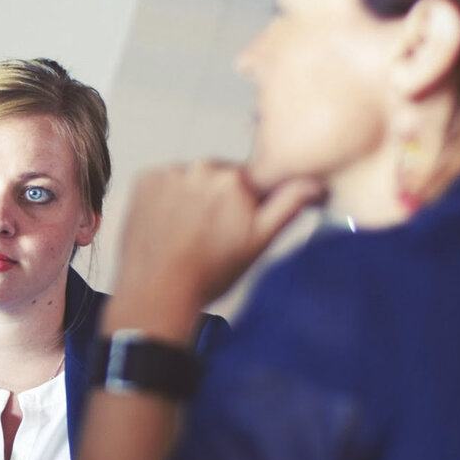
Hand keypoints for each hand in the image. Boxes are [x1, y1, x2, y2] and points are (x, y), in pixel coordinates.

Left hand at [107, 161, 322, 336]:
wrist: (158, 292)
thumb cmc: (208, 273)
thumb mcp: (259, 242)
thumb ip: (289, 204)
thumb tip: (314, 182)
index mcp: (235, 179)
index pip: (249, 180)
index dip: (245, 203)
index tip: (234, 224)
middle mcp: (201, 168)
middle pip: (218, 177)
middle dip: (217, 199)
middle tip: (209, 234)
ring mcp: (169, 173)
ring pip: (190, 179)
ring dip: (190, 197)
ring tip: (185, 233)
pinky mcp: (144, 180)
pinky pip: (162, 181)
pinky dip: (165, 198)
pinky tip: (167, 225)